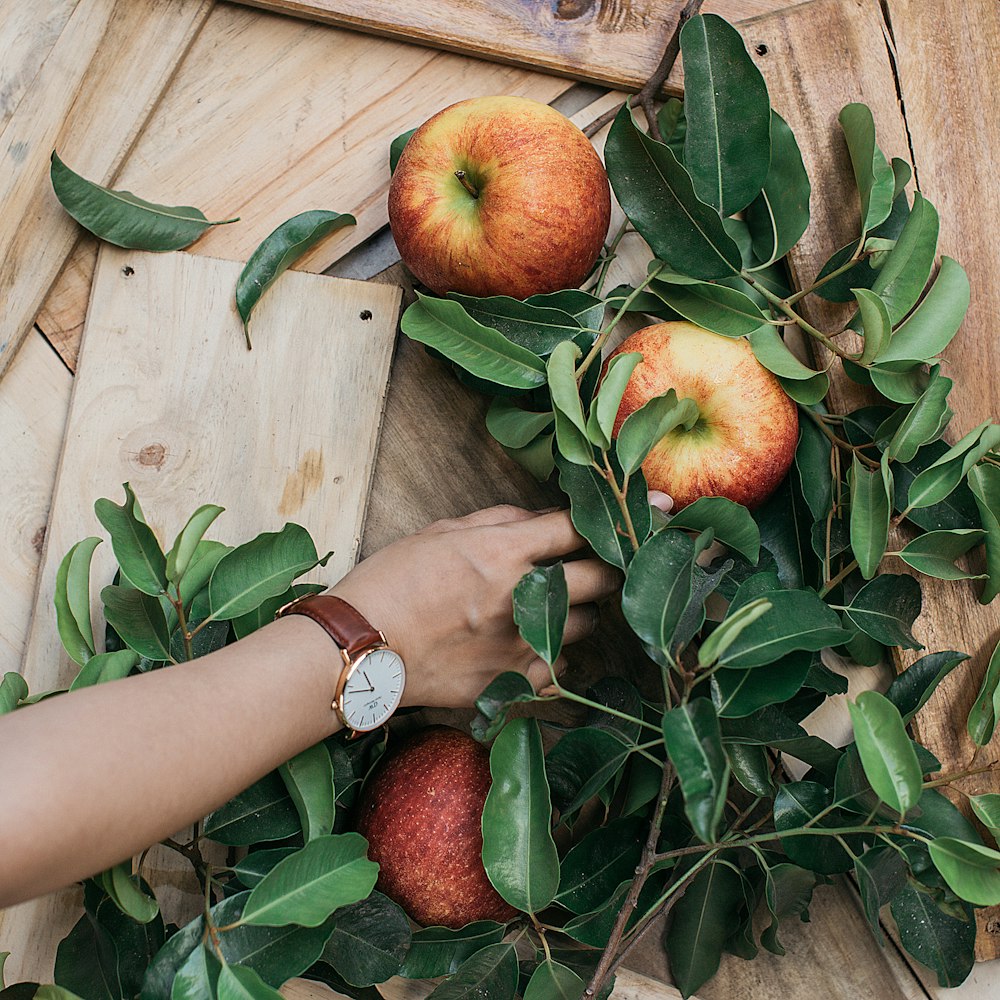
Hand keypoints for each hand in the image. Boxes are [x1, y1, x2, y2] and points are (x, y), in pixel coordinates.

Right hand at [330, 505, 620, 708]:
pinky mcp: (512, 685)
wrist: (357, 648)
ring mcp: (521, 646)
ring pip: (585, 626)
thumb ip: (501, 521)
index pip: (579, 528)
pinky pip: (559, 670)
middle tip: (600, 567)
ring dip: (576, 613)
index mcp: (503, 552)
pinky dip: (552, 655)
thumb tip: (544, 520)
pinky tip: (528, 646)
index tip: (664, 510)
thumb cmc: (391, 581)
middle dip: (609, 568)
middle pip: (601, 579)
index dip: (623, 516)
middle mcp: (522, 598)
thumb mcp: (442, 532)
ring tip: (544, 609)